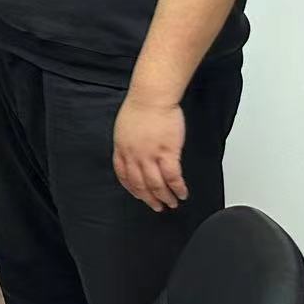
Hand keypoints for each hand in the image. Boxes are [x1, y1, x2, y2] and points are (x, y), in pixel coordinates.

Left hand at [114, 94, 187, 211]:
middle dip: (149, 198)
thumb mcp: (124, 128)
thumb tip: (133, 155)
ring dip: (165, 197)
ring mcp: (150, 155)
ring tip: (172, 204)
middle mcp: (133, 155)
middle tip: (157, 207)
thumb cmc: (140, 107)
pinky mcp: (167, 153)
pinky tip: (182, 193)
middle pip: (140, 184)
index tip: (139, 195)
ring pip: (156, 185)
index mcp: (121, 149)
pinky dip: (178, 188)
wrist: (151, 97)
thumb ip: (127, 144)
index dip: (132, 188)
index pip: (123, 175)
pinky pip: (173, 177)